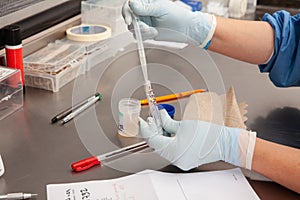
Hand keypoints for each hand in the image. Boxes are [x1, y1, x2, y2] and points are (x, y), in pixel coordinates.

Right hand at [122, 0, 216, 48]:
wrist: (184, 29)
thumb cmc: (176, 16)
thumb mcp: (161, 10)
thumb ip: (146, 8)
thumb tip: (132, 4)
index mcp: (146, 1)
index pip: (130, 4)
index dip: (127, 12)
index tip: (130, 21)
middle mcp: (142, 11)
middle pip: (129, 17)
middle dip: (136, 24)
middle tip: (145, 29)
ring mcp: (144, 21)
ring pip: (132, 27)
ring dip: (141, 31)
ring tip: (153, 31)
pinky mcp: (145, 31)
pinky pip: (138, 35)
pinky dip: (144, 36)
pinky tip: (154, 33)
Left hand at [139, 109, 255, 169]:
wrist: (224, 143)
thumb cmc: (208, 133)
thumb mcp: (183, 124)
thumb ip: (167, 122)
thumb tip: (159, 117)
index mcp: (174, 150)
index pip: (153, 140)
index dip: (146, 129)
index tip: (142, 121)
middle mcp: (175, 159)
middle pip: (157, 144)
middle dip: (153, 131)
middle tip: (151, 119)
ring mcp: (180, 161)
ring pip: (164, 147)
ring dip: (161, 134)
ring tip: (161, 122)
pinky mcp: (185, 160)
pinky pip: (172, 150)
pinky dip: (168, 140)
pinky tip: (169, 130)